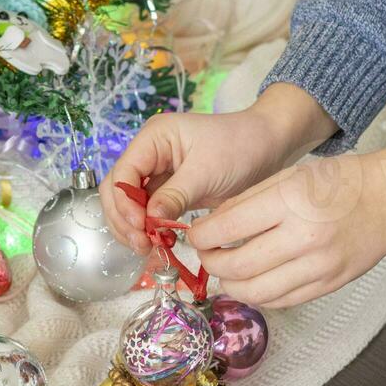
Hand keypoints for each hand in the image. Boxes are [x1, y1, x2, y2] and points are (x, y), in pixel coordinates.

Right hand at [102, 84, 338, 253]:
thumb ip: (175, 195)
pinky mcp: (169, 190)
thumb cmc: (240, 147)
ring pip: (129, 204)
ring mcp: (157, 173)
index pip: (122, 173)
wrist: (267, 146)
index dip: (124, 202)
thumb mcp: (206, 172)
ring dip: (132, 227)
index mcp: (153, 138)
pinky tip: (157, 242)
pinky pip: (148, 211)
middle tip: (141, 244)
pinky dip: (148, 228)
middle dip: (124, 218)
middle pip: (118, 190)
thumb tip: (149, 220)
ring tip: (147, 247)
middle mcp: (149, 154)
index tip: (139, 226)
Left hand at [190, 141, 385, 307]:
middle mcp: (303, 239)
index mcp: (290, 202)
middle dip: (211, 264)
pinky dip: (257, 295)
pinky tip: (251, 282)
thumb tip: (209, 227)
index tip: (195, 234)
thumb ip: (247, 202)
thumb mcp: (289, 176)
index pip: (227, 229)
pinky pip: (280, 301)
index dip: (201, 236)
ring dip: (230, 285)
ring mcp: (318, 268)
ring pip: (255, 292)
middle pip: (237, 267)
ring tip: (226, 271)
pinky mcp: (327, 286)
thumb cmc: (339, 182)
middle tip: (207, 254)